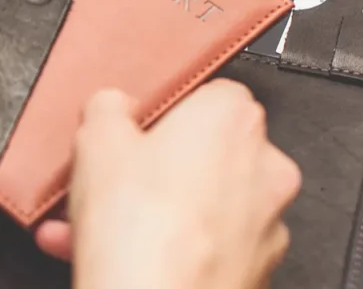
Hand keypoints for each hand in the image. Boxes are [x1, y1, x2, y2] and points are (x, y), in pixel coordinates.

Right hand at [35, 81, 300, 288]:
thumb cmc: (140, 229)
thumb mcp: (95, 138)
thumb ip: (108, 107)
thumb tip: (112, 106)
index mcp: (233, 117)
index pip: (206, 93)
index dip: (162, 111)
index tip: (132, 128)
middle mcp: (264, 166)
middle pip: (205, 153)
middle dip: (156, 166)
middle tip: (113, 178)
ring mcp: (267, 224)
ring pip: (204, 205)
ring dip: (157, 211)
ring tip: (100, 226)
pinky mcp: (258, 270)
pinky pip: (208, 246)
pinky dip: (172, 247)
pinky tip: (121, 254)